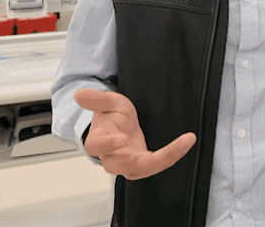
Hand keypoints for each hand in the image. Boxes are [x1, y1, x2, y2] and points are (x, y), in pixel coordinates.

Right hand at [74, 89, 195, 180]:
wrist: (120, 127)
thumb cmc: (112, 117)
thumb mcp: (108, 102)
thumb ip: (96, 99)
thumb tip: (78, 95)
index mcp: (98, 142)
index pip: (98, 147)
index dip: (108, 145)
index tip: (120, 138)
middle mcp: (111, 157)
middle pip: (121, 165)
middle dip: (137, 161)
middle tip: (155, 154)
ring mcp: (128, 163)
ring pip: (143, 169)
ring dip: (163, 159)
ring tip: (182, 144)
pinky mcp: (143, 164)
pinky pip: (158, 164)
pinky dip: (173, 155)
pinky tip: (186, 141)